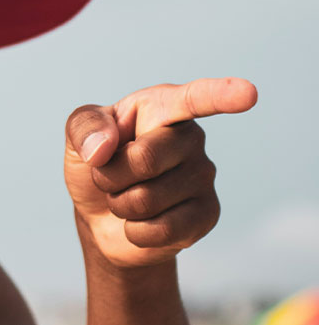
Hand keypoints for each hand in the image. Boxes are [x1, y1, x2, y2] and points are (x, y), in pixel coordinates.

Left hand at [63, 78, 257, 267]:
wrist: (101, 217)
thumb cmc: (96, 164)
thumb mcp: (77, 137)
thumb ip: (83, 127)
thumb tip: (104, 146)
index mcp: (162, 107)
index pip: (192, 99)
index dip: (220, 95)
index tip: (248, 94)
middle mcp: (190, 138)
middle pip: (143, 159)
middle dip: (108, 176)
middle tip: (108, 176)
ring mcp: (203, 175)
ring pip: (146, 200)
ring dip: (120, 205)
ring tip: (126, 197)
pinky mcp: (207, 214)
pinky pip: (162, 229)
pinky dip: (135, 231)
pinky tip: (140, 223)